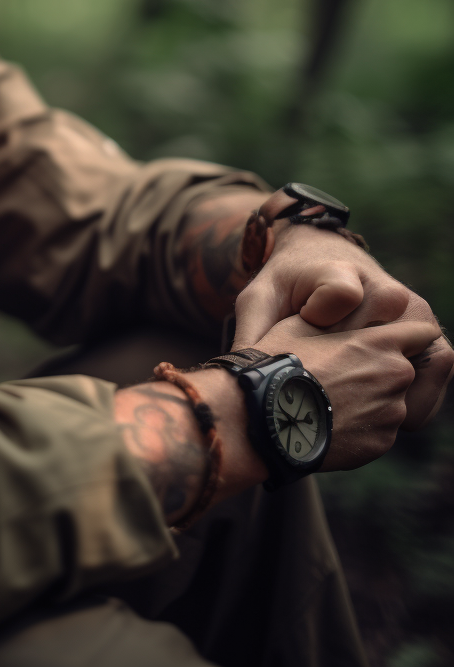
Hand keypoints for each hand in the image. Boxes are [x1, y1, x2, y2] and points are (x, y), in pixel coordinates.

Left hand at [234, 225, 452, 429]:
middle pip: (383, 341)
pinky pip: (434, 375)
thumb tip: (240, 376)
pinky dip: (411, 399)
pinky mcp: (431, 338)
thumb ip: (253, 329)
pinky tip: (375, 408)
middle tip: (327, 383)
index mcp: (340, 273)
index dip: (316, 320)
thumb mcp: (261, 298)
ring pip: (420, 364)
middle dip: (352, 370)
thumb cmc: (289, 287)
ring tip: (351, 404)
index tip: (302, 324)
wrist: (324, 265)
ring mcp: (416, 314)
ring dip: (389, 392)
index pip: (340, 295)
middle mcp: (387, 291)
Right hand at [253, 312, 447, 468]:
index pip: (423, 332)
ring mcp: (391, 412)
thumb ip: (335, 320)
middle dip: (381, 369)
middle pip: (403, 369)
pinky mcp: (381, 442)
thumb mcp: (299, 325)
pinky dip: (360, 425)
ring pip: (390, 400)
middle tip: (342, 373)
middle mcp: (396, 376)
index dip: (408, 334)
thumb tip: (341, 317)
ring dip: (370, 399)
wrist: (266, 415)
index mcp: (380, 343)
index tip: (387, 338)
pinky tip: (329, 420)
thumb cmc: (278, 363)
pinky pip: (378, 429)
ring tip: (330, 400)